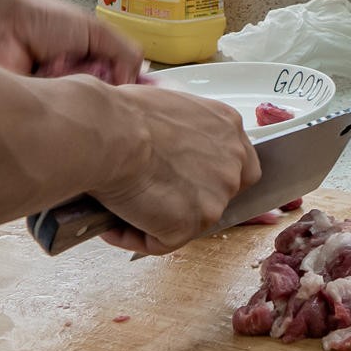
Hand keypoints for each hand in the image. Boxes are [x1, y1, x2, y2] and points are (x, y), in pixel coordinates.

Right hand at [92, 84, 261, 255]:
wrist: (111, 134)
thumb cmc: (125, 114)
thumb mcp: (171, 108)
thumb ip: (185, 132)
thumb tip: (165, 147)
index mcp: (228, 127)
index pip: (239, 162)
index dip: (211, 175)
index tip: (186, 179)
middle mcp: (232, 162)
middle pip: (220, 193)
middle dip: (188, 199)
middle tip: (150, 194)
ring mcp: (216, 196)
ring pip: (190, 221)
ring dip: (158, 219)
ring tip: (122, 209)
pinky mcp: (190, 224)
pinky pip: (162, 242)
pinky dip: (136, 238)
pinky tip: (112, 226)